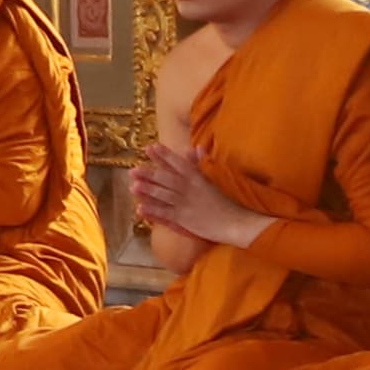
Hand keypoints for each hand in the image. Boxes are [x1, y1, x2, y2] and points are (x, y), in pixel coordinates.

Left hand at [128, 147, 260, 250]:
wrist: (237, 222)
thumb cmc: (229, 200)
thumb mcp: (216, 178)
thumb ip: (204, 163)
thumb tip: (197, 148)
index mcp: (197, 178)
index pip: (177, 163)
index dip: (163, 155)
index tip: (150, 147)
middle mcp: (189, 190)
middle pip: (165, 179)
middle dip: (149, 173)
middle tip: (133, 169)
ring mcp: (185, 205)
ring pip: (162, 196)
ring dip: (147, 191)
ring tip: (133, 185)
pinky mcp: (184, 221)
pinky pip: (165, 215)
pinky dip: (152, 212)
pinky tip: (140, 209)